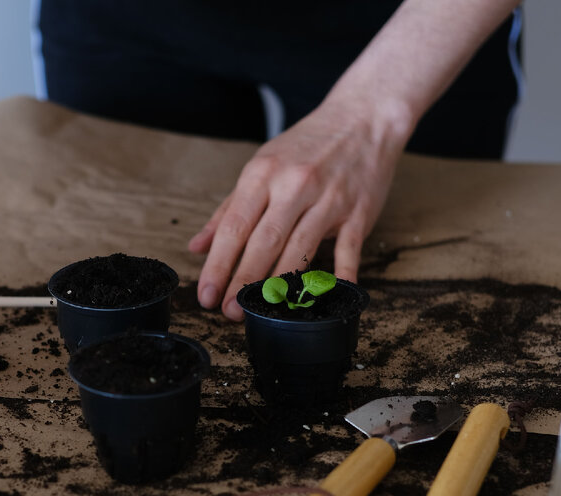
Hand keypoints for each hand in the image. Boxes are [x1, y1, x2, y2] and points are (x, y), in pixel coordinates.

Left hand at [190, 97, 409, 320]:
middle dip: (243, 281)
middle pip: (264, 242)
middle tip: (230, 312)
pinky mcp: (358, 212)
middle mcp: (294, 186)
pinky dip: (339, 277)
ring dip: (279, 286)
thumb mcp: (261, 167)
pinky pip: (348, 251)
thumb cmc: (307, 146)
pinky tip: (326, 300)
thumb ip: (228, 210)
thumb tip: (197, 246)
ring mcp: (329, 200)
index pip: (234, 227)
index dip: (218, 265)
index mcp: (263, 174)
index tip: (206, 294)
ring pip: (300, 250)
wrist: (363, 118)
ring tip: (263, 312)